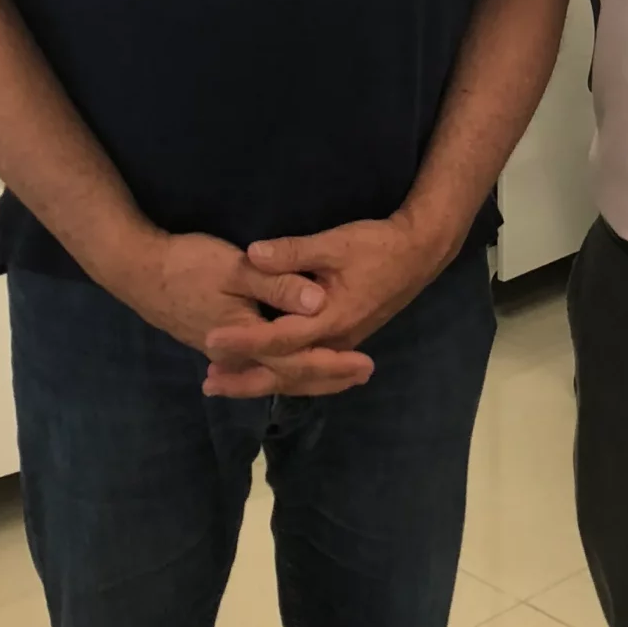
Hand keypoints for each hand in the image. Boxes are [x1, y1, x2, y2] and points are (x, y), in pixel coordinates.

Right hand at [116, 230, 374, 397]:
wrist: (138, 271)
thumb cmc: (187, 264)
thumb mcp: (236, 267)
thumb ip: (278, 284)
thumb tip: (317, 304)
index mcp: (247, 338)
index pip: (298, 360)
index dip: (334, 363)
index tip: (365, 363)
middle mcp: (237, 356)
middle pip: (289, 375)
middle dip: (328, 376)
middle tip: (364, 374)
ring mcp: (225, 353)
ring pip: (273, 373)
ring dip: (307, 376)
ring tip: (338, 376)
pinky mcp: (217, 344)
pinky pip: (259, 366)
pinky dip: (282, 368)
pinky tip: (291, 366)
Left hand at [200, 214, 449, 398]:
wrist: (418, 254)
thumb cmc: (377, 246)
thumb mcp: (334, 243)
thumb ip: (292, 251)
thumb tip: (252, 254)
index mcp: (331, 320)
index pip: (279, 339)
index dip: (244, 342)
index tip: (212, 341)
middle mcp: (336, 341)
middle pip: (286, 372)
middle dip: (246, 380)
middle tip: (209, 382)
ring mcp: (342, 344)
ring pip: (298, 376)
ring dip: (262, 380)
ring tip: (226, 383)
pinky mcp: (344, 339)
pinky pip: (309, 369)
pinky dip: (284, 375)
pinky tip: (265, 373)